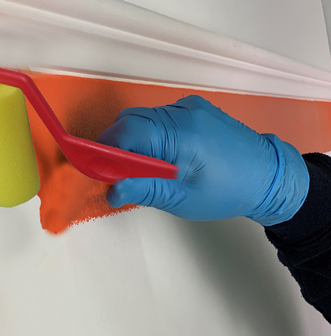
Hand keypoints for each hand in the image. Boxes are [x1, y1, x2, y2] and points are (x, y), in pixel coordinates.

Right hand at [97, 95, 308, 225]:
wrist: (267, 176)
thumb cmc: (229, 191)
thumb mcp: (183, 198)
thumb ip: (144, 189)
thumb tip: (112, 190)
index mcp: (181, 133)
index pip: (127, 129)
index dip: (106, 149)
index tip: (99, 170)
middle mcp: (184, 112)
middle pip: (132, 121)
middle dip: (118, 147)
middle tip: (122, 175)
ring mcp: (190, 107)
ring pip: (145, 119)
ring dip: (136, 143)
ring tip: (147, 169)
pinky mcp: (195, 110)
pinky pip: (160, 119)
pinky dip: (151, 136)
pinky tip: (163, 157)